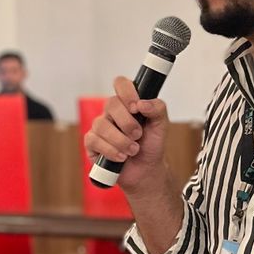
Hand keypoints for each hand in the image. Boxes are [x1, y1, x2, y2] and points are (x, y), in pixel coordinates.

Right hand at [84, 78, 170, 193]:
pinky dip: (111, 151)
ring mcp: (100, 126)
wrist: (146, 169)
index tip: (136, 107)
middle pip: (111, 103)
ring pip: (102, 125)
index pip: (121, 84)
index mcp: (128, 102)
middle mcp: (112, 112)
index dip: (127, 92)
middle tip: (138, 135)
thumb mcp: (161, 125)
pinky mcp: (92, 143)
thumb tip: (142, 103)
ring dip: (121, 140)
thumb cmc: (151, 144)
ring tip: (133, 150)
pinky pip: (94, 141)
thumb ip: (158, 108)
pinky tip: (121, 157)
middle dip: (127, 122)